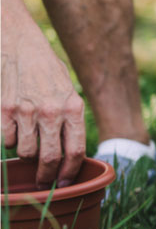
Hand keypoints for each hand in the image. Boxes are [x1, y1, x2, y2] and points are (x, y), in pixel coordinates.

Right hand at [1, 35, 85, 186]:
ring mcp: (26, 112)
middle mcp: (51, 111)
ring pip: (26, 152)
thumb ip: (70, 119)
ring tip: (30, 144)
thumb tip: (71, 153)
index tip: (65, 182)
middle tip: (45, 182)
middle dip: (47, 176)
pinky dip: (10, 141)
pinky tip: (15, 129)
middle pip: (50, 158)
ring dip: (27, 155)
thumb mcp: (68, 91)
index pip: (76, 150)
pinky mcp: (4, 111)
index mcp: (73, 107)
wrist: (20, 46)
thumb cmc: (47, 71)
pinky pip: (6, 141)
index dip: (70, 171)